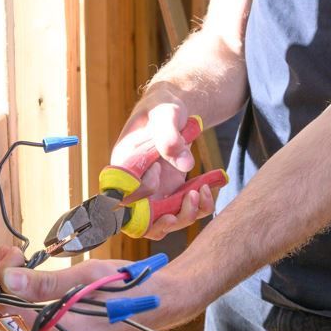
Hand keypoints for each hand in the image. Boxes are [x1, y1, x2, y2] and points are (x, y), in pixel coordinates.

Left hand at [0, 245, 194, 330]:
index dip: (5, 281)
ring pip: (28, 318)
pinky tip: (37, 279)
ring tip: (20, 261)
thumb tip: (9, 279)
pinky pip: (43, 319)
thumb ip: (45, 282)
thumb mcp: (87, 277)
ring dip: (20, 290)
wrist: (164, 300)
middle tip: (12, 254)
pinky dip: (35, 298)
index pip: (14, 312)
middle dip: (8, 284)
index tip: (11, 255)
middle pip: (17, 318)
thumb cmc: (131, 287)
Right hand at [112, 86, 215, 238]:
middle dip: (166, 222)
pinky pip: (184, 211)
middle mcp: (135, 186)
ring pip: (165, 222)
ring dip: (186, 215)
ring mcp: (154, 193)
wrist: (175, 110)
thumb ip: (170, 136)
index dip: (141, 193)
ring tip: (201, 191)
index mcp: (123, 167)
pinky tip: (208, 186)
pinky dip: (200, 206)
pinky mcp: (171, 194)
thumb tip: (185, 163)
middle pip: (142, 222)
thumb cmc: (162, 108)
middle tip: (188, 201)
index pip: (123, 197)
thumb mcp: (165, 115)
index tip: (157, 169)